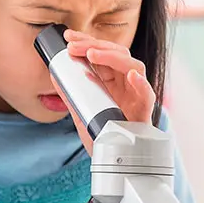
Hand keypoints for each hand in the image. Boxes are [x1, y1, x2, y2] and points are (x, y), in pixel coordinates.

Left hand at [56, 30, 155, 153]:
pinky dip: (141, 84)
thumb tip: (55, 73)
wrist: (114, 165)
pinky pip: (148, 95)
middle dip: (94, 45)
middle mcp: (126, 85)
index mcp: (112, 82)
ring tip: (93, 54)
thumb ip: (71, 94)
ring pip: (134, 67)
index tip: (68, 37)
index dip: (87, 42)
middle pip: (117, 54)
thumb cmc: (103, 137)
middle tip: (73, 45)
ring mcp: (136, 96)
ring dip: (113, 57)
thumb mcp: (81, 113)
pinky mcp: (144, 113)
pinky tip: (131, 76)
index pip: (102, 54)